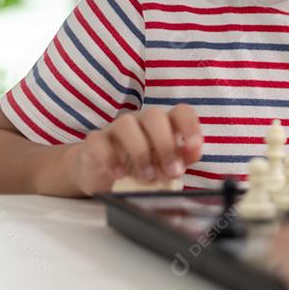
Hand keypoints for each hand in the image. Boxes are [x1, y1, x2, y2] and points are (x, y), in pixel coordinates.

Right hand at [67, 103, 203, 195]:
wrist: (103, 176)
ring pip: (126, 124)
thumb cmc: (142, 167)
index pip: (181, 112)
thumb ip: (182, 158)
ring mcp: (116, 128)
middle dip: (165, 144)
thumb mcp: (166, 166)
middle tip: (171, 172)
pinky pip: (99, 141)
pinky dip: (111, 159)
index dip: (190, 126)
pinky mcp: (95, 141)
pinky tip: (120, 175)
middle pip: (154, 116)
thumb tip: (192, 153)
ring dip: (140, 152)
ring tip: (147, 177)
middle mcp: (141, 121)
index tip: (193, 148)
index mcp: (164, 124)